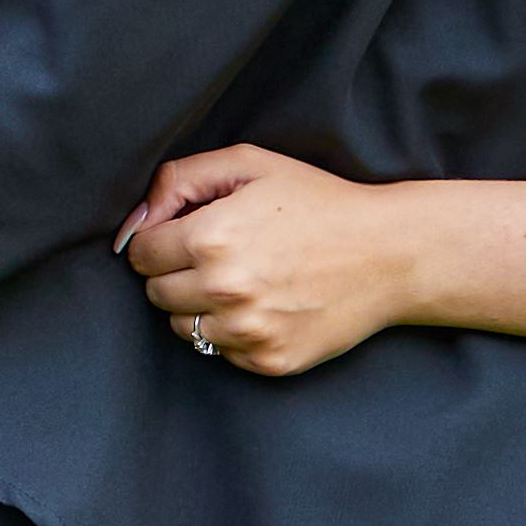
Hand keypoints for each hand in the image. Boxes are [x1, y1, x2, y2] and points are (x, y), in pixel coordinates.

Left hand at [119, 145, 416, 377]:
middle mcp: (225, 290)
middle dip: (174, 274)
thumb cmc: (318, 202)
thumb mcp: (249, 164)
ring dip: (198, 307)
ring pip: (182, 328)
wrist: (390, 253)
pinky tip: (265, 305)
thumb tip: (134, 220)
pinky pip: (221, 352)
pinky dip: (232, 332)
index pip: (140, 255)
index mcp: (211, 238)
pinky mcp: (271, 360)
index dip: (157, 241)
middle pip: (155, 294)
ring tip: (240, 281)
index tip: (182, 235)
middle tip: (214, 257)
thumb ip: (179, 180)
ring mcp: (249, 331)